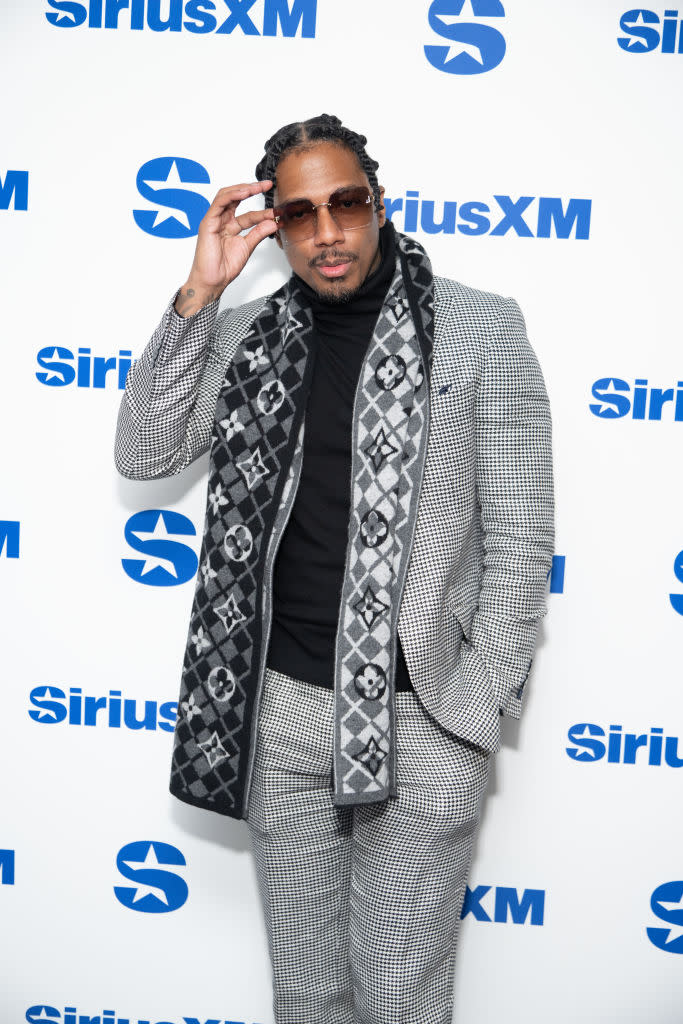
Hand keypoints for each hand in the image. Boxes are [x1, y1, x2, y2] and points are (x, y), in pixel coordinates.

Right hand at [175, 180, 276, 315]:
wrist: (213, 280)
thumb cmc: (225, 267)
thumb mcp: (248, 246)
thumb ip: (259, 233)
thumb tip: (273, 223)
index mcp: (231, 227)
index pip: (249, 214)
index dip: (264, 210)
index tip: (277, 209)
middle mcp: (222, 221)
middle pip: (237, 198)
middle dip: (252, 189)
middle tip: (268, 185)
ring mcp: (214, 220)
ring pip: (227, 196)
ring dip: (243, 189)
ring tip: (257, 186)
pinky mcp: (208, 222)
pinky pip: (219, 203)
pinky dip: (232, 195)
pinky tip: (244, 192)